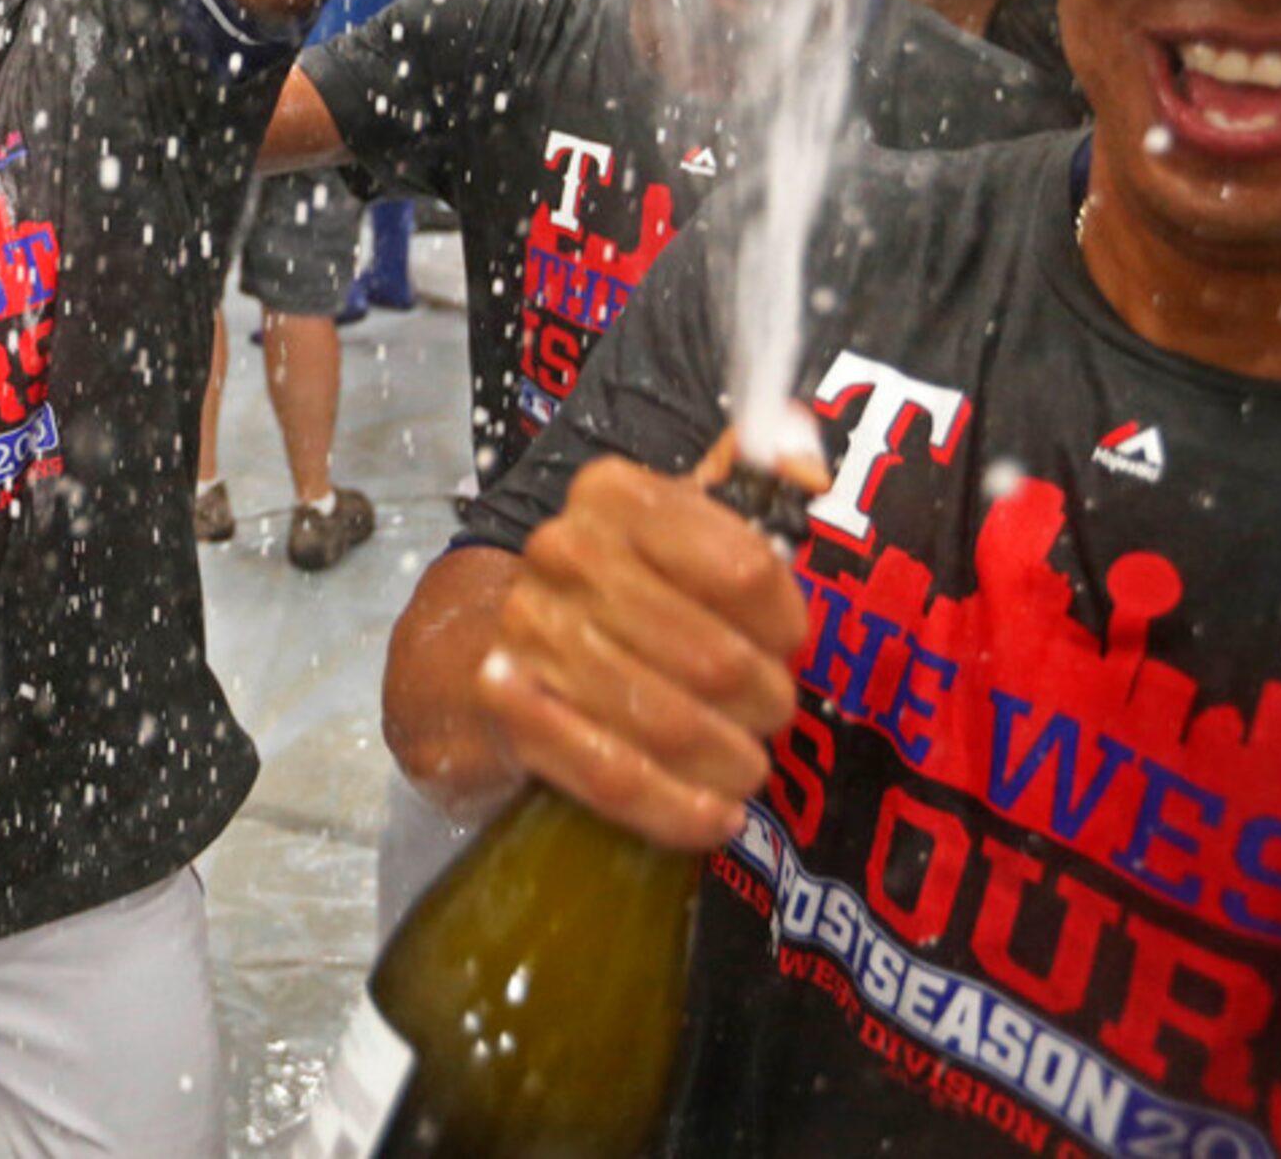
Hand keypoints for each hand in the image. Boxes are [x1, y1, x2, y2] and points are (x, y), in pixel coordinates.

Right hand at [474, 433, 821, 852]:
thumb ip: (742, 498)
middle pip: (714, 659)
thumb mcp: (663, 526)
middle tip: (769, 716)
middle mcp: (565, 554)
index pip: (744, 569)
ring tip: (746, 768)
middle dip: (764, 703)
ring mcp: (531, 635)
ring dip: (728, 761)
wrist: (471, 648)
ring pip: (669, 722)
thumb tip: (809, 462)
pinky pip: (615, 775)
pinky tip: (714, 818)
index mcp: (615, 497)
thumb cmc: (602, 590)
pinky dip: (677, 809)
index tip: (785, 644)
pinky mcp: (512, 712)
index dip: (783, 624)